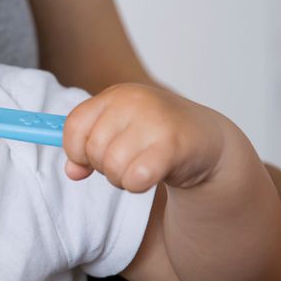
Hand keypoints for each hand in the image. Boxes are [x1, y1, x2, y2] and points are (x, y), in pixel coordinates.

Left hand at [62, 83, 228, 192]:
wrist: (209, 140)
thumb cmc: (158, 136)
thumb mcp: (119, 135)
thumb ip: (89, 150)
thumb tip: (71, 172)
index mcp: (115, 95)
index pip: (74, 125)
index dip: (75, 150)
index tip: (88, 159)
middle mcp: (133, 102)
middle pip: (93, 149)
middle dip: (104, 168)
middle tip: (127, 163)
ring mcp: (153, 121)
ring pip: (112, 166)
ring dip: (122, 179)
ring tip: (139, 169)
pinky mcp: (172, 145)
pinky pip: (135, 177)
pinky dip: (136, 185)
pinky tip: (149, 177)